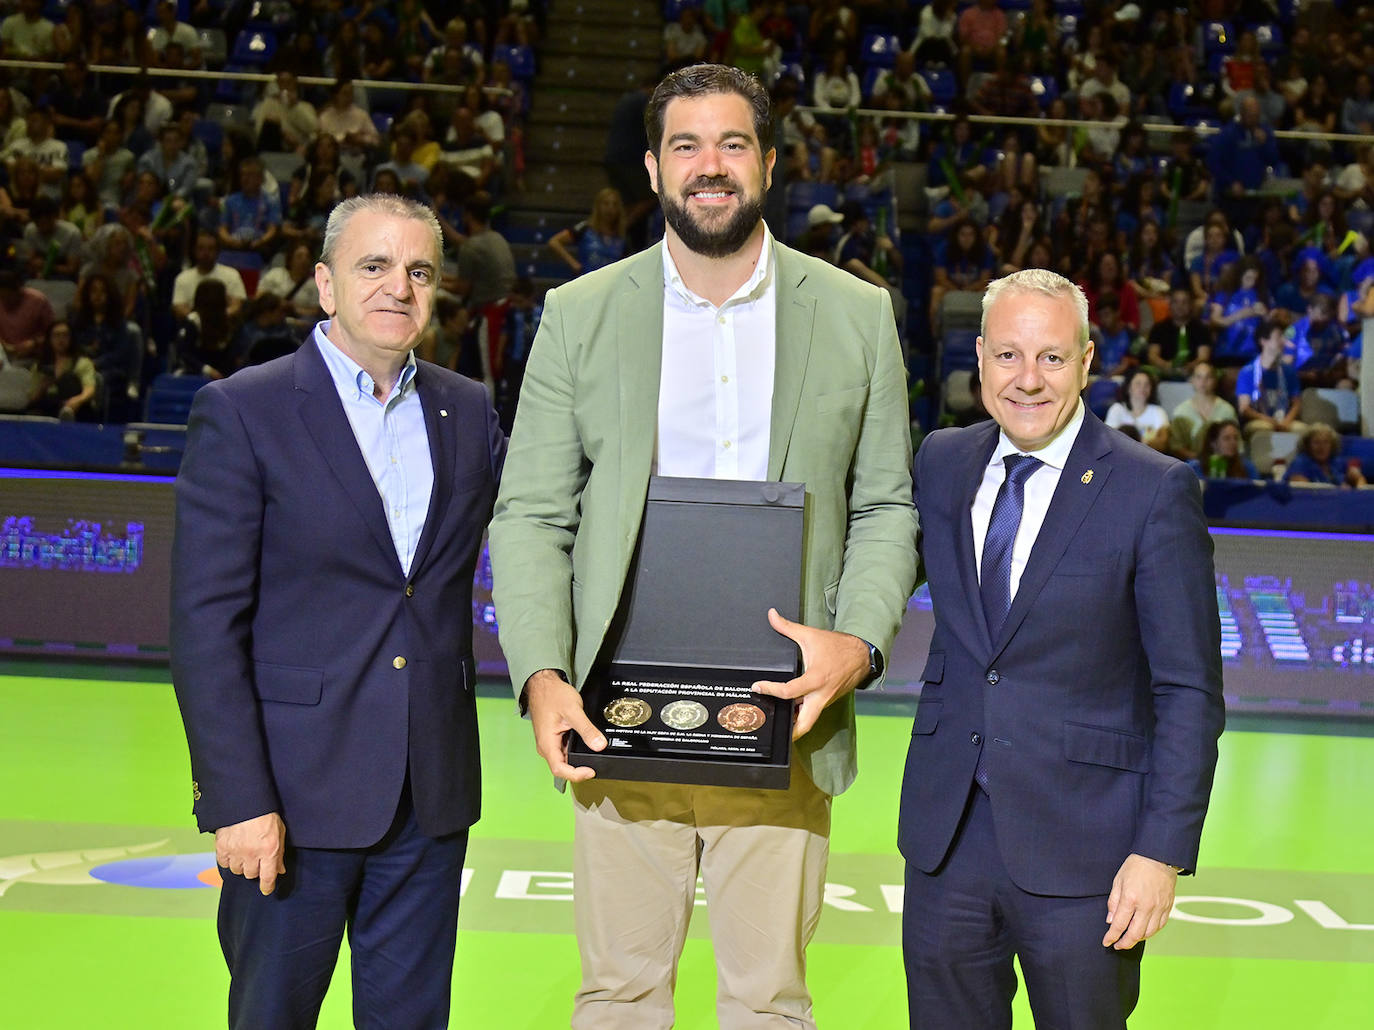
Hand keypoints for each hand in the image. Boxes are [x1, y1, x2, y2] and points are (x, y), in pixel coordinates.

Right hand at [214, 812, 286, 895]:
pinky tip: (233, 851)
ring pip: (237, 871)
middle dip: (254, 869)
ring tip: (244, 852)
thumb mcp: (280, 831)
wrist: (244, 800)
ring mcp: (235, 852)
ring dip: (241, 865)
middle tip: (255, 859)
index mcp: (269, 850)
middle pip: (251, 875)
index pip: (268, 877)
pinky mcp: (221, 848)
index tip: (266, 890)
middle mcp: (251, 854)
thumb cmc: (264, 813)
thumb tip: (280, 870)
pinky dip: (228, 860)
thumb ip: (279, 852)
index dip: (267, 887)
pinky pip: (224, 864)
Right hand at [525, 669, 603, 781]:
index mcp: (547, 743)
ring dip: (578, 760)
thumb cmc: (552, 695)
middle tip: (597, 765)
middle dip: (579, 770)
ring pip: (565, 760)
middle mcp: (546, 747)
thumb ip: (587, 730)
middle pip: (562, 768)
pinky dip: (576, 751)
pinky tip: (586, 744)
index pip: (559, 770)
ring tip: (594, 753)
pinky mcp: (554, 738)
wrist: (543, 684)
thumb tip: (600, 745)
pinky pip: (565, 750)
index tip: (591, 771)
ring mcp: (550, 743)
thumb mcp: (573, 711)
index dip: (576, 775)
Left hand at [752, 608, 870, 738]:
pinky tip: (790, 710)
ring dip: (794, 722)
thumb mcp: (810, 635)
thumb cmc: (837, 646)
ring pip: (808, 720)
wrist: (862, 654)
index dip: (770, 689)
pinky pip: (813, 712)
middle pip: (804, 723)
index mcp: (815, 679)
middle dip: (789, 730)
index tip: (758, 686)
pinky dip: (801, 713)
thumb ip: (787, 627)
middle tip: (771, 726)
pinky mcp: (827, 701)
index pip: (789, 691)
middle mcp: (821, 694)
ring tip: (776, 719)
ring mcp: (825, 700)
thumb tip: (772, 615)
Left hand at [1102, 853, 1177, 949]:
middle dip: (1124, 943)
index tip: (1106, 942)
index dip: (1111, 937)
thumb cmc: (1136, 866)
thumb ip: (1113, 902)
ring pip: (1149, 933)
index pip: (1119, 925)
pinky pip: (1159, 926)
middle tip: (1118, 945)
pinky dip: (1150, 932)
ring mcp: (1159, 908)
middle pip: (1135, 934)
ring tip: (1129, 939)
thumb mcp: (1118, 880)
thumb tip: (1111, 921)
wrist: (1159, 857)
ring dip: (1137, 939)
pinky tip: (1143, 931)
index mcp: (1130, 899)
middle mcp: (1146, 907)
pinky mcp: (1168, 908)